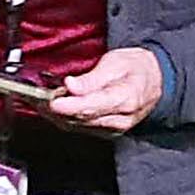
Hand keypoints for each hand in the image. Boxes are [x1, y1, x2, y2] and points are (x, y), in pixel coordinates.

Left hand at [43, 47, 164, 134]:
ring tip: (40, 102)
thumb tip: (71, 86)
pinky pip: (82, 127)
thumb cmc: (138, 69)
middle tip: (38, 98)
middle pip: (81, 118)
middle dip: (58, 110)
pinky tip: (55, 109)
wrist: (156, 81)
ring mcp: (114, 128)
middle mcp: (119, 119)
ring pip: (79, 125)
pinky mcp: (107, 132)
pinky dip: (66, 118)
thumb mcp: (116, 62)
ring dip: (58, 115)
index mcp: (124, 99)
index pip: (91, 107)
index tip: (52, 101)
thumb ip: (92, 78)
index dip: (69, 106)